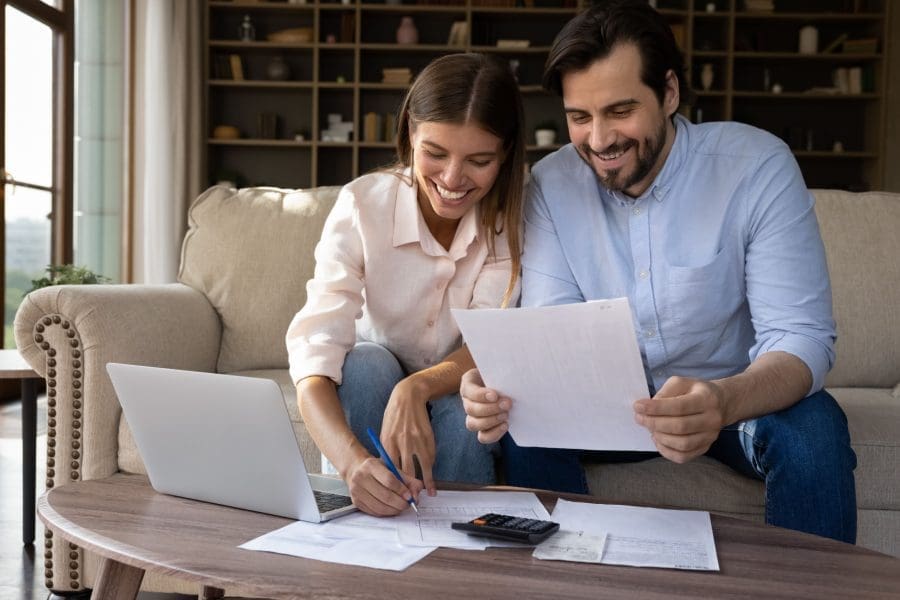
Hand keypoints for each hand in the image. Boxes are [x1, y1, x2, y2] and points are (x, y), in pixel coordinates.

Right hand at [344, 454, 423, 516]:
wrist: (357, 470)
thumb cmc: (378, 470)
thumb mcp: (393, 469)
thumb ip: (408, 480)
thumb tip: (416, 495)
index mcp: (371, 465)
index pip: (389, 480)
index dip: (402, 490)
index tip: (410, 496)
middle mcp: (361, 477)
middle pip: (385, 495)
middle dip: (400, 503)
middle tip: (408, 505)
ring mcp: (356, 491)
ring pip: (379, 506)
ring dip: (394, 510)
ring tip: (401, 507)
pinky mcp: (356, 502)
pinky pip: (374, 512)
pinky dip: (385, 513)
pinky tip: (391, 509)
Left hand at [380, 378, 437, 494]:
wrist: (408, 397)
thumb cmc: (393, 417)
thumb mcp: (385, 433)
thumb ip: (387, 451)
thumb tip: (389, 472)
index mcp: (387, 442)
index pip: (391, 469)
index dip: (395, 484)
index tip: (398, 495)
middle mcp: (402, 443)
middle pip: (407, 471)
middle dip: (410, 488)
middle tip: (414, 499)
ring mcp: (417, 440)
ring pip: (422, 467)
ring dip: (426, 482)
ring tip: (429, 493)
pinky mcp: (428, 438)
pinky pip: (430, 457)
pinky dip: (430, 467)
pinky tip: (431, 474)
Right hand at [461, 368, 510, 443]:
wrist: (505, 384)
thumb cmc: (501, 374)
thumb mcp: (498, 369)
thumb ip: (501, 371)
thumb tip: (511, 377)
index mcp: (468, 383)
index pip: (469, 391)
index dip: (480, 395)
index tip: (495, 395)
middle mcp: (467, 400)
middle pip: (470, 409)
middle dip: (490, 409)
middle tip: (507, 404)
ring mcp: (473, 416)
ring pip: (472, 424)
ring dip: (490, 421)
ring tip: (506, 415)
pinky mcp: (482, 428)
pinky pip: (482, 437)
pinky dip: (493, 434)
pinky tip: (505, 425)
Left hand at [633, 376, 726, 463]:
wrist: (720, 404)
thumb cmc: (695, 392)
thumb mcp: (681, 383)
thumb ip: (665, 392)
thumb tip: (649, 408)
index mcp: (706, 399)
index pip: (679, 406)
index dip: (656, 408)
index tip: (637, 406)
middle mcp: (712, 419)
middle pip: (680, 426)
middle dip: (654, 423)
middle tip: (639, 418)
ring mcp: (710, 436)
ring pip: (682, 444)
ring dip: (660, 437)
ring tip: (650, 428)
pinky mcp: (705, 448)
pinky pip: (683, 456)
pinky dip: (666, 451)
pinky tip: (658, 440)